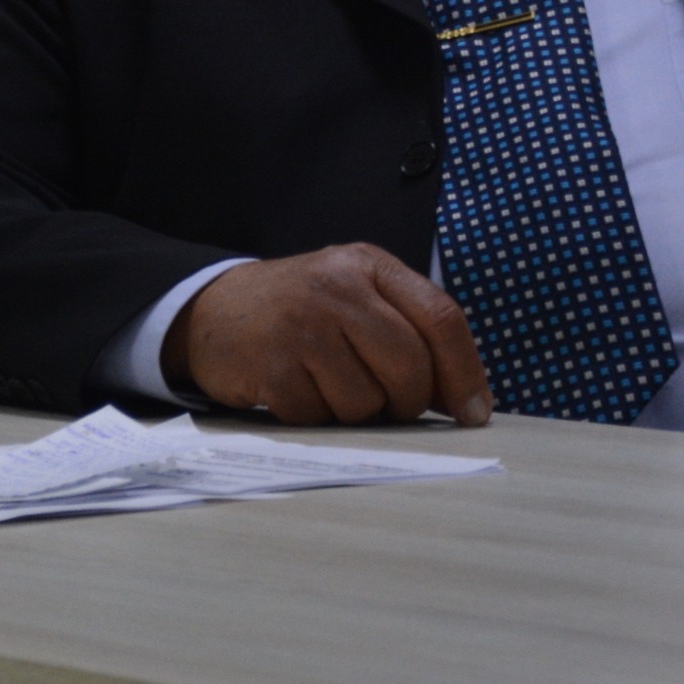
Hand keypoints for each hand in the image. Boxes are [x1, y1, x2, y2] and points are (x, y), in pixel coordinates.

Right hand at [172, 245, 491, 427]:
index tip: (474, 413)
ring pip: (368, 402)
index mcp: (367, 265)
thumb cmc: (299, 311)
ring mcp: (300, 325)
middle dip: (409, 402)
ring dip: (357, 413)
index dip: (465, 372)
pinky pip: (321, 417)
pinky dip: (316, 418)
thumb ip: (408, 331)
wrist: (209, 309)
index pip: (441, 317)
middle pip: (410, 367)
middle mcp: (335, 287)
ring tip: (329, 387)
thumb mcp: (354, 296)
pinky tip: (297, 392)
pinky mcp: (271, 365)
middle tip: (388, 405)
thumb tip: (465, 402)